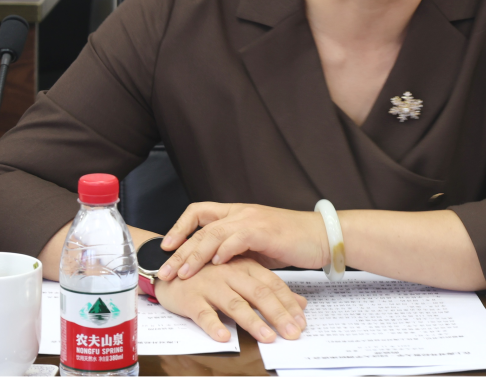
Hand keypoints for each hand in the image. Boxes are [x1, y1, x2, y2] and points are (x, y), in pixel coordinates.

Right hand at [153, 255, 307, 342]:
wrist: (168, 267)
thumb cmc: (208, 274)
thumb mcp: (241, 276)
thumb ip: (270, 288)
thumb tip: (300, 304)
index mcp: (244, 266)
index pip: (272, 285)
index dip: (289, 304)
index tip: (302, 323)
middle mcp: (230, 273)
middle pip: (259, 294)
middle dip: (278, 315)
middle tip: (293, 334)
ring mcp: (210, 285)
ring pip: (235, 304)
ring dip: (253, 322)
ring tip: (268, 338)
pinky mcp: (191, 298)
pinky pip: (203, 313)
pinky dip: (213, 325)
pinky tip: (223, 337)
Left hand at [158, 202, 329, 281]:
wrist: (321, 236)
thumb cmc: (290, 243)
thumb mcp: (256, 247)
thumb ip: (235, 252)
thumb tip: (213, 268)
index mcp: (236, 213)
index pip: (199, 211)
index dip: (180, 227)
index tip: (166, 247)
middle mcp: (240, 212)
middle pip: (200, 227)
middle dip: (179, 250)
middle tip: (164, 270)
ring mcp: (252, 219)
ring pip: (214, 233)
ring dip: (195, 254)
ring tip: (183, 273)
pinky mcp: (264, 231)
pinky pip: (238, 238)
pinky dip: (225, 250)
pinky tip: (216, 264)